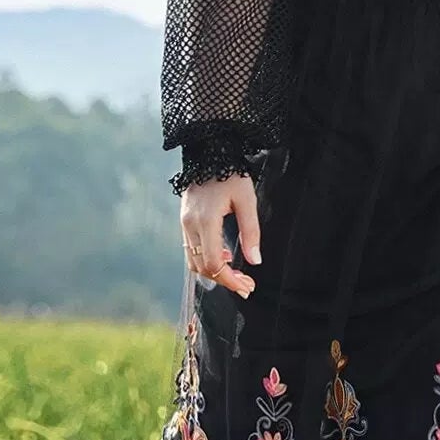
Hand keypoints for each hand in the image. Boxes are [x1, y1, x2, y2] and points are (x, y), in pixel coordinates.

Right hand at [180, 174, 260, 296]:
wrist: (209, 153)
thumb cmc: (231, 175)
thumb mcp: (247, 201)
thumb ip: (251, 231)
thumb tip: (255, 261)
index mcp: (206, 220)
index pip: (214, 263)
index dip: (229, 279)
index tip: (246, 285)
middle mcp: (190, 225)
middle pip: (202, 267)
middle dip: (224, 280)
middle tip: (246, 285)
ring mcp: (184, 224)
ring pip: (194, 261)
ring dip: (215, 272)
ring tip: (237, 275)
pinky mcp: (184, 221)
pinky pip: (191, 250)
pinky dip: (206, 260)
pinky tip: (225, 257)